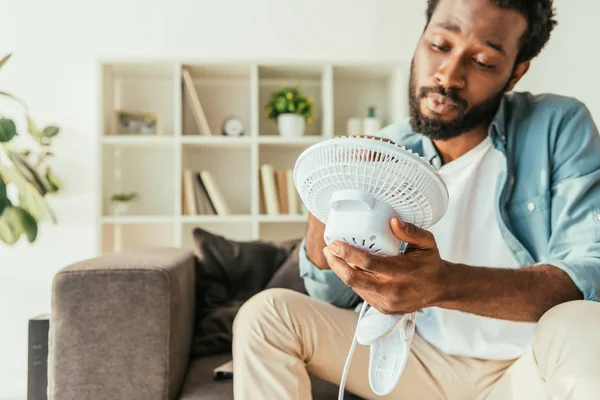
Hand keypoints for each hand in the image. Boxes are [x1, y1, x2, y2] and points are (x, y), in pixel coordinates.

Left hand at [322, 217, 446, 313]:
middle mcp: (393, 290)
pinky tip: (349, 268)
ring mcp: (387, 302)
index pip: (368, 263)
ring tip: (335, 257)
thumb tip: (391, 220)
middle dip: (336, 264)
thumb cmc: (431, 262)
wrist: (440, 289)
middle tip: (329, 250)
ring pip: (356, 287)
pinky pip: (363, 293)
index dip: (348, 253)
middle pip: (354, 279)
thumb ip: (410, 231)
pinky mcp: (384, 309)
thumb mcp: (427, 242)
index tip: (335, 243)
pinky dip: (354, 280)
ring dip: (342, 272)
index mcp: (402, 272)